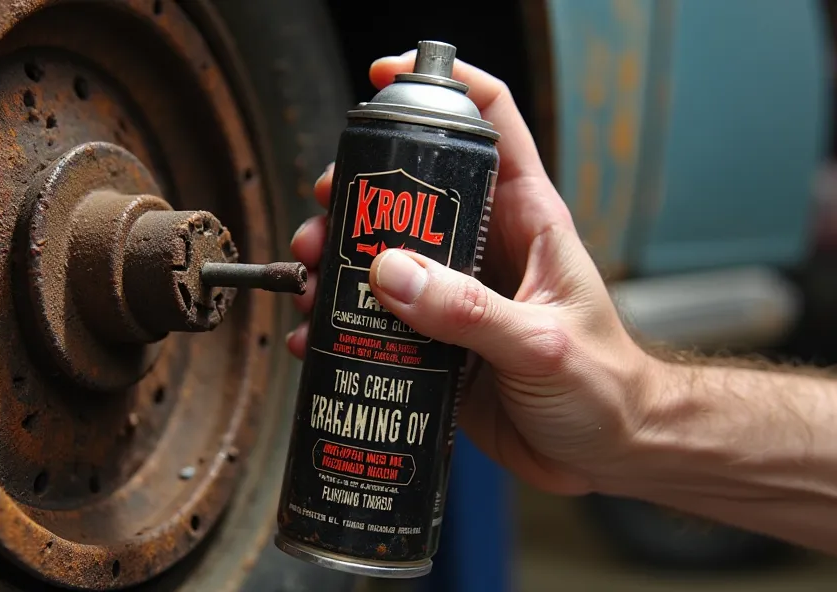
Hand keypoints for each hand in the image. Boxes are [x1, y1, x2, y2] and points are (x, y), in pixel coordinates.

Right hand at [287, 50, 656, 495]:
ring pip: (382, 253)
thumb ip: (469, 311)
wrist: (608, 455)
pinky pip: (375, 317)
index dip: (442, 84)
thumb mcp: (541, 345)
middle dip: (356, 192)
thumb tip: (390, 272)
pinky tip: (317, 335)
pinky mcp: (433, 339)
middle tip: (324, 215)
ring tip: (312, 281)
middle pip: (412, 188)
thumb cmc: (605, 388)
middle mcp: (483, 247)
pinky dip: (338, 321)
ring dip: (337, 260)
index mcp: (526, 220)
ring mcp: (454, 293)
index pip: (490, 121)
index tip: (386, 79)